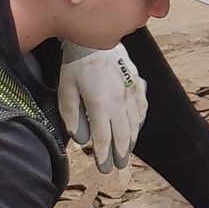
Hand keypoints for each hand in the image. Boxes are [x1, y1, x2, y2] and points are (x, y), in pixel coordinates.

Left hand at [57, 43, 146, 172]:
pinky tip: (138, 126)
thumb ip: (72, 117)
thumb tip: (81, 139)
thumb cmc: (77, 65)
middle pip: (123, 134)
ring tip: (128, 152)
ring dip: (132, 140)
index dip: (104, 155)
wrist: (95, 39)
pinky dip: (140, 120)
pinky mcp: (136, 83)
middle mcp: (119, 102)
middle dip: (121, 153)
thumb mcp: (66, 91)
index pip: (103, 138)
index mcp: (100, 105)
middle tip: (119, 166)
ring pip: (135, 122)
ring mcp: (130, 92)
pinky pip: (142, 107)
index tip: (104, 168)